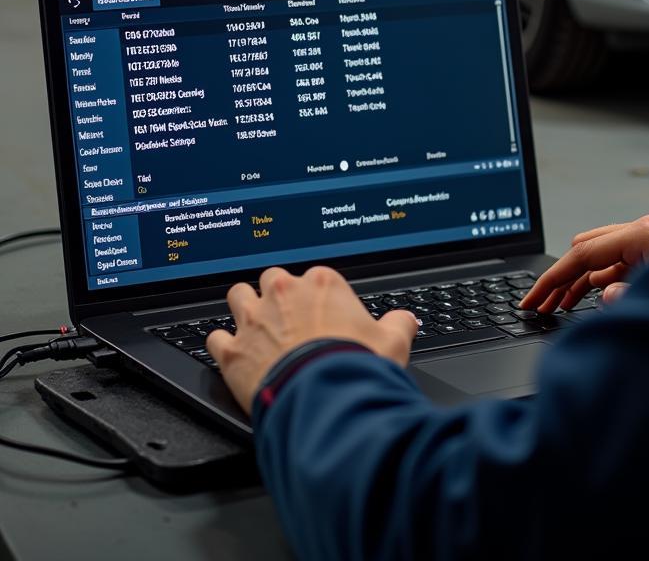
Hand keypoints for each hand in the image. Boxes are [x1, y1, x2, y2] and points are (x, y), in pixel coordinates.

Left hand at [207, 265, 418, 414]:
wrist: (323, 401)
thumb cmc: (355, 368)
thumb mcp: (393, 342)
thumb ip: (399, 324)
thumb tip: (405, 321)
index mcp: (322, 284)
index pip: (314, 277)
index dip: (317, 297)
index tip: (322, 314)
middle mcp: (284, 294)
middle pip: (272, 279)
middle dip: (278, 295)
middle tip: (289, 320)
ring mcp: (254, 320)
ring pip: (238, 296)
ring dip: (244, 309)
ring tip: (255, 328)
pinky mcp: (232, 351)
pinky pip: (214, 337)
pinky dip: (222, 346)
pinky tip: (234, 356)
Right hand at [517, 215, 648, 312]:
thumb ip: (627, 298)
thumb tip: (606, 296)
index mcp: (642, 235)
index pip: (581, 254)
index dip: (551, 280)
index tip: (531, 299)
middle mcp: (645, 232)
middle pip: (585, 250)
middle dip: (560, 279)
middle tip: (540, 306)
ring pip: (600, 258)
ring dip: (578, 283)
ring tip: (557, 308)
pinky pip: (617, 264)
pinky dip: (598, 281)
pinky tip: (588, 300)